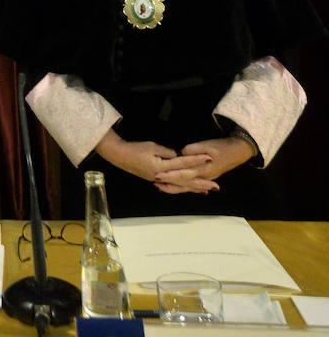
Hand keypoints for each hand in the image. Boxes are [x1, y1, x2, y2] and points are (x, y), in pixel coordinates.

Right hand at [94, 130, 210, 188]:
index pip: (183, 163)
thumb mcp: (152, 147)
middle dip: (201, 182)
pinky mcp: (158, 180)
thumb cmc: (135, 149)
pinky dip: (184, 187)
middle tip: (216, 186)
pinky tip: (190, 188)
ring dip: (194, 188)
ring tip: (207, 190)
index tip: (210, 157)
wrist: (120, 156)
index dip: (197, 160)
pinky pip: (174, 186)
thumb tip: (179, 156)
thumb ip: (167, 152)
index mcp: (161, 167)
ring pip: (180, 186)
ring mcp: (160, 180)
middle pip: (185, 180)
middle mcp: (162, 177)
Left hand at [152, 137, 255, 193]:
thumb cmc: (221, 146)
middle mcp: (204, 177)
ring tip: (160, 187)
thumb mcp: (206, 145)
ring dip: (174, 188)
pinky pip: (193, 186)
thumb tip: (180, 154)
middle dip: (168, 184)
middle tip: (155, 183)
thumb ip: (191, 150)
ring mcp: (206, 179)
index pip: (183, 174)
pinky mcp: (207, 178)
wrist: (238, 151)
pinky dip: (183, 188)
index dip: (170, 175)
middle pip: (183, 183)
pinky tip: (174, 189)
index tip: (157, 175)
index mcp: (203, 169)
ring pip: (187, 187)